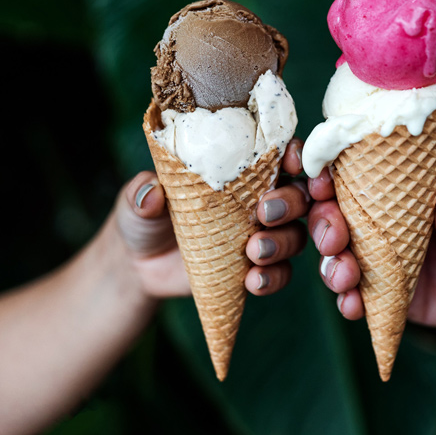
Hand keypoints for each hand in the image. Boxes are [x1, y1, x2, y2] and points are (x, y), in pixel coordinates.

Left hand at [112, 138, 307, 299]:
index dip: (294, 153)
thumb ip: (142, 191)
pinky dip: (274, 277)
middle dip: (291, 201)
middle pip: (298, 193)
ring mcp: (260, 234)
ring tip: (254, 253)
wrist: (138, 265)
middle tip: (264, 213)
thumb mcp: (137, 197)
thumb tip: (151, 193)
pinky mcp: (256, 268)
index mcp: (238, 168)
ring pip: (296, 234)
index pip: (278, 152)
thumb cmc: (144, 215)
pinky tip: (252, 282)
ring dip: (282, 242)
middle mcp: (258, 197)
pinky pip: (281, 273)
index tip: (291, 161)